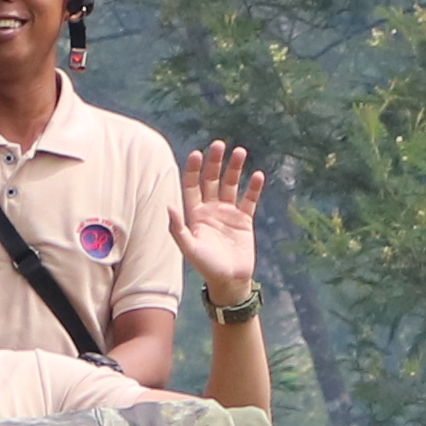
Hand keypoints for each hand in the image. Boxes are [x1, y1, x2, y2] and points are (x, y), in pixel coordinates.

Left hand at [175, 140, 263, 298]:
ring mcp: (228, 213)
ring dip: (235, 168)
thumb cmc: (206, 266)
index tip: (196, 154)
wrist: (230, 280)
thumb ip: (178, 228)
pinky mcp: (245, 220)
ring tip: (240, 152)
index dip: (193, 169)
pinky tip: (257, 175)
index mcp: (195, 213)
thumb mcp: (189, 248)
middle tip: (218, 145)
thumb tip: (168, 205)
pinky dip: (253, 188)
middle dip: (214, 162)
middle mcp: (210, 209)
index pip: (192, 185)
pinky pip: (249, 199)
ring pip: (231, 185)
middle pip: (211, 179)